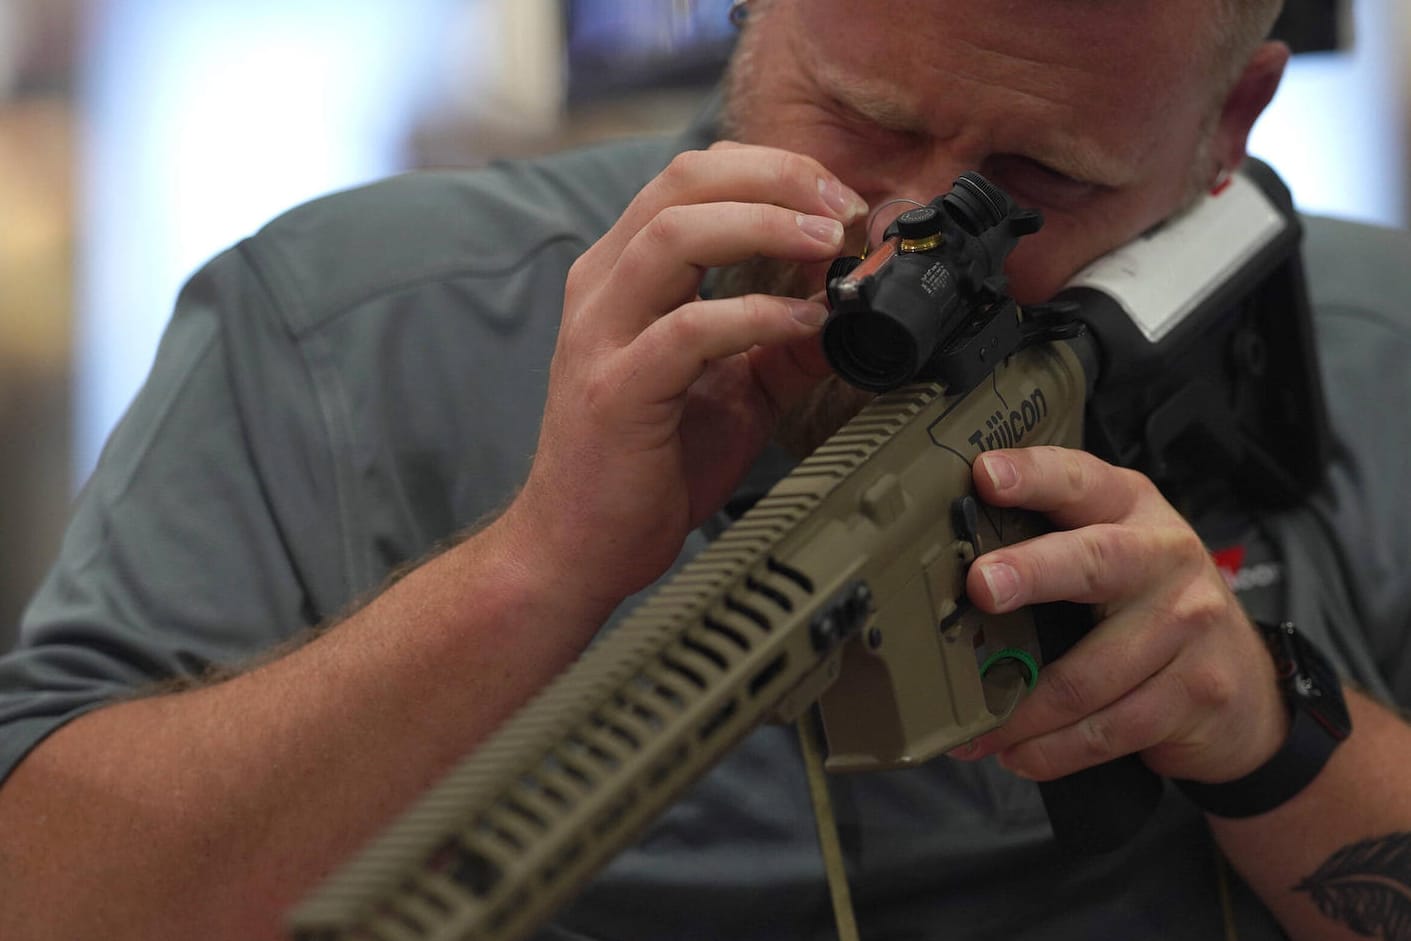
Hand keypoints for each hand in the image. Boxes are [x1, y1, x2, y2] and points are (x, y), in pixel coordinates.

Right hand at [505, 142, 867, 617]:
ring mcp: (601, 336)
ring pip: (675, 234)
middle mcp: (603, 289)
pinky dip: (755, 315)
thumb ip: (781, 342)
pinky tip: (803, 322)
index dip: (773, 170)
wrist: (579, 548)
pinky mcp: (615, 390)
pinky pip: (689, 330)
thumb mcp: (734, 390)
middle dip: (777, 178)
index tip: (839, 198)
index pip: (693, 177)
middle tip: (846, 207)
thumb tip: (848, 301)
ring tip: (830, 244)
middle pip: (684, 182)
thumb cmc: (645, 466)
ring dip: (766, 225)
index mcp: (624, 275)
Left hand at [952, 446, 1289, 783]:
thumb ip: (1050, 544)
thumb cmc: (1153, 605)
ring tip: (974, 729)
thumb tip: (946, 570)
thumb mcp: (1113, 553)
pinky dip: (1053, 750)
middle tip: (982, 587)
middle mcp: (1164, 557)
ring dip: (1021, 709)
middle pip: (1094, 562)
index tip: (987, 475)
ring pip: (1089, 673)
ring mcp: (1187, 626)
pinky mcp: (1194, 692)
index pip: (1079, 481)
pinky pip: (1108, 728)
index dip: (1033, 476)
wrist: (1248, 686)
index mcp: (1131, 510)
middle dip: (1032, 572)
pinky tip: (1018, 755)